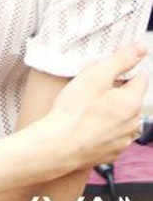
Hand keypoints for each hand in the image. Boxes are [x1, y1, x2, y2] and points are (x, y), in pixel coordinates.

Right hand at [45, 43, 146, 171]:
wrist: (59, 145)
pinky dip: (103, 128)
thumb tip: (141, 48)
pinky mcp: (111, 152)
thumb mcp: (96, 75)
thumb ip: (121, 59)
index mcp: (132, 102)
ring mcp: (122, 140)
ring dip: (111, 110)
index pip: (140, 77)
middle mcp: (133, 123)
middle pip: (131, 98)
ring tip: (87, 107)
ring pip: (122, 117)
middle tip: (93, 88)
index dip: (124, 70)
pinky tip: (87, 123)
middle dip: (116, 90)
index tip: (108, 70)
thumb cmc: (74, 111)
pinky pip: (112, 135)